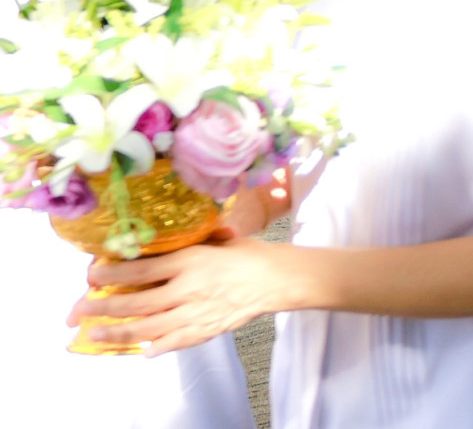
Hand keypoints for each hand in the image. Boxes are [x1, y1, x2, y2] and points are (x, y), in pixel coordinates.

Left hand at [71, 232, 293, 354]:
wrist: (280, 279)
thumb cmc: (251, 254)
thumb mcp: (219, 239)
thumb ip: (191, 241)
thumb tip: (164, 239)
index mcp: (191, 261)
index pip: (141, 269)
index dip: (112, 274)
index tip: (91, 275)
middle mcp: (188, 289)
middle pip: (135, 302)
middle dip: (102, 307)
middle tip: (78, 310)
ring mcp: (195, 314)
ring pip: (146, 327)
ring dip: (116, 332)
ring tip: (94, 333)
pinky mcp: (204, 330)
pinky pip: (171, 343)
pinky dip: (153, 347)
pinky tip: (139, 349)